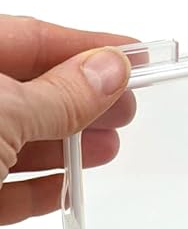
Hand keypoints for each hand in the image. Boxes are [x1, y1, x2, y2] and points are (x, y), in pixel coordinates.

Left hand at [0, 16, 135, 225]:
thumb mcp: (3, 113)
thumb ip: (59, 96)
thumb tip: (107, 72)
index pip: (31, 38)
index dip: (87, 46)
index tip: (135, 56)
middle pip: (30, 91)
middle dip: (83, 99)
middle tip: (128, 105)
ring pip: (21, 141)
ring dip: (69, 146)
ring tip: (110, 146)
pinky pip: (9, 190)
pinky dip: (43, 189)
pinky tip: (70, 184)